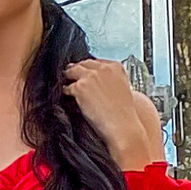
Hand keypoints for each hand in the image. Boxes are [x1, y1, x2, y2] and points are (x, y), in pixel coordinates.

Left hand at [60, 55, 163, 171]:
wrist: (122, 128)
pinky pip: (67, 87)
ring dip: (69, 78)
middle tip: (71, 76)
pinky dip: (66, 92)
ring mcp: (90, 77)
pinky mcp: (80, 88)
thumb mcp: (122, 89)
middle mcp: (103, 69)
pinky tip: (68, 96)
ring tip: (66, 84)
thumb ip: (111, 79)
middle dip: (77, 70)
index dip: (88, 68)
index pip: (96, 61)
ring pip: (72, 71)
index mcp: (116, 67)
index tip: (84, 72)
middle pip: (83, 64)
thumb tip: (96, 80)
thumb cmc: (124, 114)